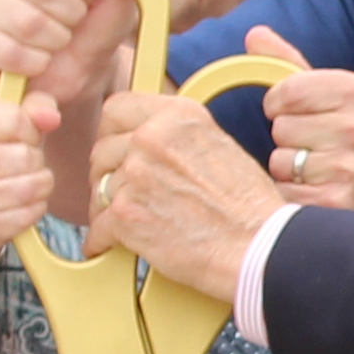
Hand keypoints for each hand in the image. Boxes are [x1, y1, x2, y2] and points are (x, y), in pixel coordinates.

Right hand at [0, 95, 56, 274]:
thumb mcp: (9, 126)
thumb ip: (34, 108)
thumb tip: (50, 116)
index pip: (16, 120)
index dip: (31, 130)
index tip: (23, 139)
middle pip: (26, 156)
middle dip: (37, 161)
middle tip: (27, 166)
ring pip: (30, 187)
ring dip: (41, 185)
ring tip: (30, 183)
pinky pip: (29, 213)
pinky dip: (36, 208)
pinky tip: (24, 203)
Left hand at [85, 87, 284, 304]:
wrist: (255, 245)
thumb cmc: (248, 206)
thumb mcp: (219, 145)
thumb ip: (178, 136)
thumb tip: (150, 143)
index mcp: (178, 116)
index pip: (117, 108)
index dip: (112, 133)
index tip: (116, 148)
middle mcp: (152, 138)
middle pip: (102, 150)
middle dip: (108, 173)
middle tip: (123, 191)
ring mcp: (136, 174)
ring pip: (98, 189)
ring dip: (108, 207)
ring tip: (126, 221)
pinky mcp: (125, 214)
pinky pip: (98, 226)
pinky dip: (104, 240)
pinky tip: (113, 244)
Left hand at [256, 35, 353, 209]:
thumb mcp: (337, 93)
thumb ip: (292, 65)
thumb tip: (255, 34)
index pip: (287, 91)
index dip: (279, 103)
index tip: (294, 111)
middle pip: (281, 127)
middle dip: (288, 137)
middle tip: (315, 144)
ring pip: (281, 163)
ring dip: (289, 168)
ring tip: (318, 168)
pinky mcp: (340, 202)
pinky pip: (287, 192)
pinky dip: (293, 193)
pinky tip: (319, 188)